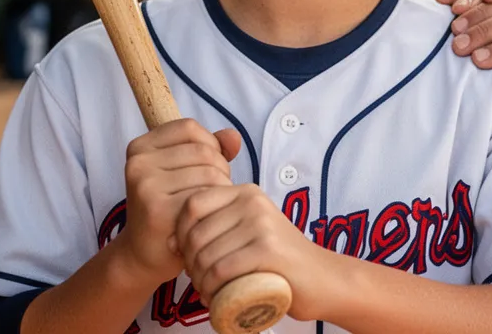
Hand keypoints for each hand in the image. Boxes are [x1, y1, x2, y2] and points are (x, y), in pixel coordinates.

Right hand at [119, 119, 239, 286]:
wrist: (145, 254)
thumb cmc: (170, 206)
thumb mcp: (184, 170)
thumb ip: (210, 147)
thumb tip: (234, 137)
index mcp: (140, 147)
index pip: (190, 128)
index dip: (209, 144)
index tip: (206, 166)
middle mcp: (138, 163)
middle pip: (203, 150)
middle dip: (219, 169)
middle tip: (212, 192)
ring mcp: (146, 185)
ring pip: (210, 171)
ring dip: (221, 189)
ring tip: (209, 205)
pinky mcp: (157, 209)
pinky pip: (206, 196)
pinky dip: (214, 206)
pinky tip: (205, 218)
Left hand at [175, 184, 337, 321]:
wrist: (321, 278)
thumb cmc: (277, 259)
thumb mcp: (247, 231)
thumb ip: (215, 227)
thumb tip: (169, 239)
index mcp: (246, 192)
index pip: (193, 203)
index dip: (180, 232)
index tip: (186, 255)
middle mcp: (253, 202)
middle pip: (196, 232)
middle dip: (188, 263)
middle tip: (199, 281)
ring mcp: (261, 225)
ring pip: (206, 255)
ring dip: (199, 281)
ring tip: (209, 292)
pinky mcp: (268, 251)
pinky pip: (221, 270)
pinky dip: (211, 290)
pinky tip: (216, 299)